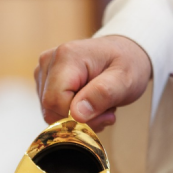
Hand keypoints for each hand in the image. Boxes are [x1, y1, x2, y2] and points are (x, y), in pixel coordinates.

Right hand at [35, 35, 151, 131]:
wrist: (125, 53)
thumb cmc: (127, 63)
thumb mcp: (125, 79)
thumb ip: (102, 94)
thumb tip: (76, 115)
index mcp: (66, 56)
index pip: (54, 102)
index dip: (76, 118)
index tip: (104, 115)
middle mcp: (49, 61)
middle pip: (50, 109)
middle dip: (79, 120)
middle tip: (106, 112)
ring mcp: (44, 71)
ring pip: (51, 113)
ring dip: (78, 118)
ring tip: (100, 105)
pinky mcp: (45, 81)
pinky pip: (53, 110)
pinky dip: (72, 114)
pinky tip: (90, 104)